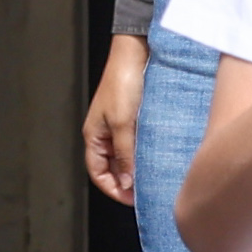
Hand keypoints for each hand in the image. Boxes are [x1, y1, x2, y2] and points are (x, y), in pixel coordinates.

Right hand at [83, 36, 148, 205]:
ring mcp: (118, 125)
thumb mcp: (124, 124)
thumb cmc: (124, 83)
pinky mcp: (133, 117)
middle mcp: (104, 133)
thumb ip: (125, 154)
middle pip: (111, 168)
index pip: (98, 173)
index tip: (133, 200)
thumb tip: (128, 182)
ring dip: (136, 168)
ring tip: (153, 178)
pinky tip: (157, 157)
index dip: (114, 189)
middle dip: (127, 182)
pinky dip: (144, 153)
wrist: (136, 52)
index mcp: (94, 135)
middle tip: (146, 193)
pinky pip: (135, 143)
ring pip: (125, 156)